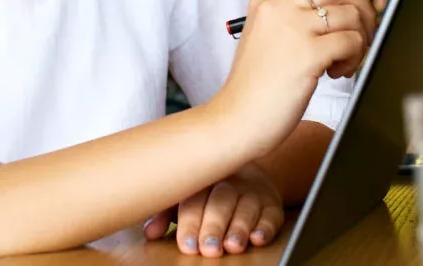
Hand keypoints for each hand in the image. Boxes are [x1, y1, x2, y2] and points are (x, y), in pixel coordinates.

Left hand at [143, 163, 283, 256]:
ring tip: (232, 246)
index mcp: (204, 178)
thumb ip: (166, 214)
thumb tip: (150, 232)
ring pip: (247, 207)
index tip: (187, 245)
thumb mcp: (187, 198)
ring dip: (239, 228)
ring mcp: (253, 191)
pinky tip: (258, 238)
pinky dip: (266, 227)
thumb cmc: (209, 191)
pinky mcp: (273, 204)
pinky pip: (272, 214)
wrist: (248, 173)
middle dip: (214, 226)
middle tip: (209, 249)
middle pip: (221, 201)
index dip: (190, 223)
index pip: (195, 198)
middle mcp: (230, 182)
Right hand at [211, 0, 376, 159]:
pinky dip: (355, 58)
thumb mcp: (267, 36)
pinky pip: (352, 41)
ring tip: (344, 60)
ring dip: (360, 38)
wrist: (236, 119)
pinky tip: (336, 72)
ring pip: (352, 13)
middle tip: (359, 34)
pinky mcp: (308, 53)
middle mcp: (279, 6)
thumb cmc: (256, 85)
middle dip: (362, 8)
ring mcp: (293, 28)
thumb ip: (299, 15)